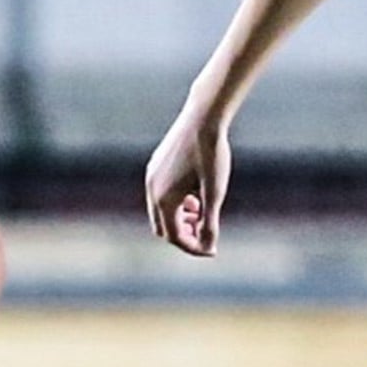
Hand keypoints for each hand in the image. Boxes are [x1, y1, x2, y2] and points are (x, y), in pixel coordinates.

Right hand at [145, 114, 231, 256]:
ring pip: (160, 212)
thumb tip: (208, 247)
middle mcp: (152, 190)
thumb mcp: (215, 192)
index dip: (194, 247)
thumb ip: (210, 222)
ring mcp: (151, 177)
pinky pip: (160, 195)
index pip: (175, 237)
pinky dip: (175, 203)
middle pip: (163, 228)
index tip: (212, 249)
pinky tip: (194, 194)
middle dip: (184, 235)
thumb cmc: (212, 154)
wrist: (203, 118)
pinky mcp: (155, 166)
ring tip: (202, 211)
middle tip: (206, 233)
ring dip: (180, 219)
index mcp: (164, 200)